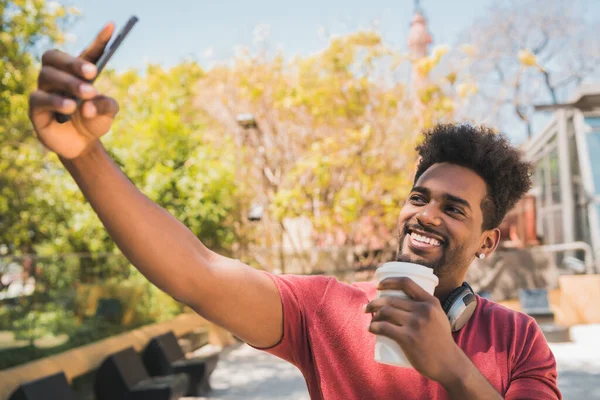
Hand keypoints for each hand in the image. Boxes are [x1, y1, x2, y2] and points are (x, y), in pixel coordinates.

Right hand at [28, 23, 119, 158]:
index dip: (99, 40)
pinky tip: (72, 106)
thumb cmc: (94, 122)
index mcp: (79, 73)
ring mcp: (44, 90)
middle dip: (74, 62)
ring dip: (69, 83)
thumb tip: (90, 104)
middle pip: (55, 58)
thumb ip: (107, 106)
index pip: (87, 52)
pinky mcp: (36, 108)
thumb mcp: (108, 114)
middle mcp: (58, 76)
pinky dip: (56, 101)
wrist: (82, 146)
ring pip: (47, 75)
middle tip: (93, 72)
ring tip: (88, 94)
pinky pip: (40, 98)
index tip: (112, 27)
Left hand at [365, 277, 462, 384]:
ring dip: (373, 315)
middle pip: (390, 299)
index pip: (406, 282)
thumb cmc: (441, 341)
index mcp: (431, 302)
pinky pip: (384, 328)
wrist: (449, 364)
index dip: (388, 281)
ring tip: (369, 319)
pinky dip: (373, 327)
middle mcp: (423, 310)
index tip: (378, 286)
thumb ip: (426, 307)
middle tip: (367, 308)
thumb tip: (405, 298)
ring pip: (385, 312)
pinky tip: (370, 328)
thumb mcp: (438, 316)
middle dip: (374, 302)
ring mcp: (416, 324)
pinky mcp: (408, 339)